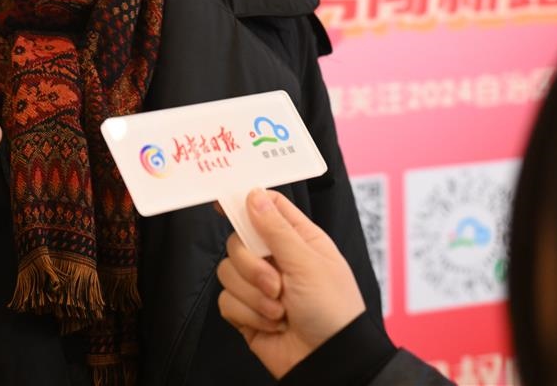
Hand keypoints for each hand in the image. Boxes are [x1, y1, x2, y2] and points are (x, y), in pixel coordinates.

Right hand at [217, 189, 365, 378]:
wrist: (329, 360)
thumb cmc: (334, 310)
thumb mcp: (308, 263)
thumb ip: (277, 229)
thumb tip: (254, 195)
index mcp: (297, 239)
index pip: (266, 207)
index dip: (245, 201)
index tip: (223, 202)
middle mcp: (276, 259)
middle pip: (237, 241)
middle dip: (252, 266)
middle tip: (276, 284)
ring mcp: (259, 286)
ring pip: (228, 272)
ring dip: (254, 296)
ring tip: (280, 310)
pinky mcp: (246, 311)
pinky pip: (226, 301)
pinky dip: (249, 314)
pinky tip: (273, 324)